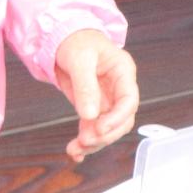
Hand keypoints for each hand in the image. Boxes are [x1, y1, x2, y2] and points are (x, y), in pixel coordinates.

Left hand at [54, 30, 139, 161]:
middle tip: (85, 141)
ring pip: (107, 129)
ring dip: (93, 142)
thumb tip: (89, 115)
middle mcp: (118, 89)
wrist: (62, 39)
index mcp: (123, 72)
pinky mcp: (93, 108)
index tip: (100, 129)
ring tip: (75, 150)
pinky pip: (93, 129)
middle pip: (121, 120)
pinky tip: (74, 152)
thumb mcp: (79, 59)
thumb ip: (85, 86)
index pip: (129, 100)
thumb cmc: (76, 41)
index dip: (117, 118)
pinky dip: (84, 142)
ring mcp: (106, 100)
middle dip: (105, 134)